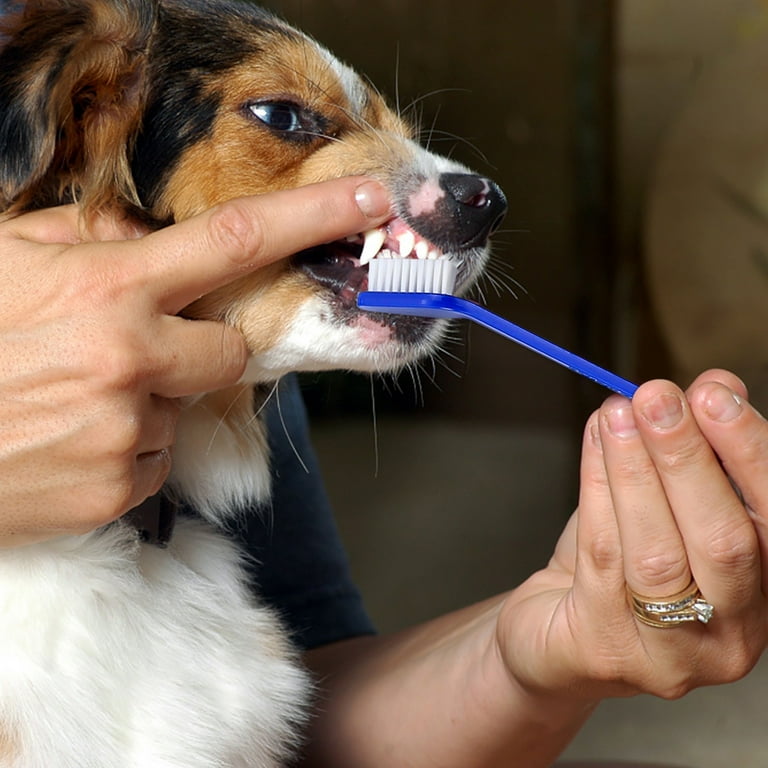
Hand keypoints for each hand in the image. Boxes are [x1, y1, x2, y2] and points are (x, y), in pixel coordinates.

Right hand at [0, 178, 389, 545]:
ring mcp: (131, 430)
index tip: (371, 200)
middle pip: (232, 350)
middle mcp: (133, 359)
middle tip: (143, 350)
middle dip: (204, 348)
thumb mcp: (6, 261)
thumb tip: (143, 236)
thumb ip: (86, 236)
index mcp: (110, 289)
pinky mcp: (122, 488)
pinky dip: (132, 449)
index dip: (314, 214)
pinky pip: (159, 459)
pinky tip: (74, 441)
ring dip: (153, 402)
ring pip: (188, 408)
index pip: (238, 239)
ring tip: (79, 403)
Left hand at [499, 369, 767, 701]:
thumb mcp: (668, 504)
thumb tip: (719, 386)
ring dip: (634, 469)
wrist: (558, 631)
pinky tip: (594, 444)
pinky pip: (601, 557)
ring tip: (616, 412)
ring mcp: (671, 652)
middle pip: (723, 541)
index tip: (715, 395)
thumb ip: (700, 453)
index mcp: (762, 590)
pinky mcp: (606, 648)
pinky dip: (596, 489)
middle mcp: (731, 630)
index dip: (749, 453)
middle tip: (657, 397)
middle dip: (688, 459)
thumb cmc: (621, 562)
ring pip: (656, 552)